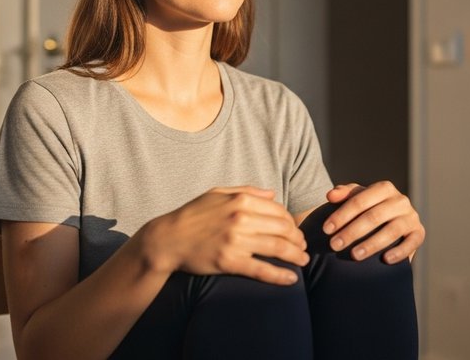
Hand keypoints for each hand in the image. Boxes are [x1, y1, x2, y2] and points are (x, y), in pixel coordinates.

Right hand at [142, 186, 308, 284]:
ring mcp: (235, 240)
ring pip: (277, 248)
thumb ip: (246, 191)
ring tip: (303, 261)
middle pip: (283, 229)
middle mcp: (240, 218)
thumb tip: (272, 193)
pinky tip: (292, 279)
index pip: (278, 211)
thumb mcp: (217, 194)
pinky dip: (280, 275)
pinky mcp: (229, 261)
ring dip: (296, 256)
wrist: (167, 239)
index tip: (295, 231)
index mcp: (240, 200)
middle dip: (298, 239)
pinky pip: (261, 269)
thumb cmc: (192, 215)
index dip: (292, 222)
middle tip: (303, 247)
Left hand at [323, 181, 424, 263]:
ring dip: (372, 244)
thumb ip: (344, 194)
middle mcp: (400, 200)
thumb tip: (330, 195)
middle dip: (352, 232)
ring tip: (354, 255)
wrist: (393, 221)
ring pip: (391, 230)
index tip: (326, 230)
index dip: (341, 215)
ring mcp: (411, 217)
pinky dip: (399, 252)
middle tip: (334, 245)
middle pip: (374, 216)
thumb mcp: (357, 198)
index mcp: (384, 188)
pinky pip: (412, 243)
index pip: (359, 201)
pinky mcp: (419, 233)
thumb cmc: (369, 208)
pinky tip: (385, 260)